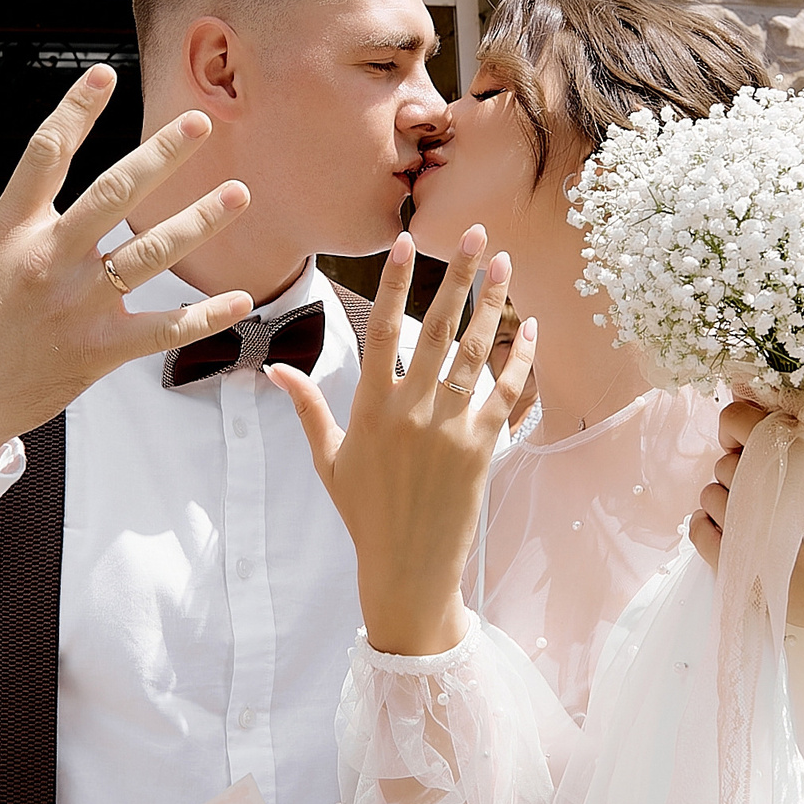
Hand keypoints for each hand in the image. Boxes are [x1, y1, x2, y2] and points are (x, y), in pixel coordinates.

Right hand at [0, 66, 256, 464]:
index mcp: (8, 232)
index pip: (46, 155)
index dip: (75, 111)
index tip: (103, 75)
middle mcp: (50, 261)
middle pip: (114, 195)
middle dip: (160, 156)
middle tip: (199, 123)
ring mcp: (80, 306)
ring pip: (150, 256)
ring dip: (198, 222)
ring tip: (239, 193)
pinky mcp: (100, 350)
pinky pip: (163, 331)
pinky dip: (204, 318)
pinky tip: (240, 298)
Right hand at [268, 228, 535, 658]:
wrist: (408, 569)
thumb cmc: (364, 515)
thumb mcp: (328, 461)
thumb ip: (308, 409)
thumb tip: (275, 370)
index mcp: (371, 408)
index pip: (383, 329)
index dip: (394, 282)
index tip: (407, 242)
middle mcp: (412, 410)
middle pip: (437, 328)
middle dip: (460, 276)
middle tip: (479, 234)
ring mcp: (451, 427)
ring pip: (476, 352)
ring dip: (494, 305)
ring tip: (507, 265)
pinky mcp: (482, 448)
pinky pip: (507, 393)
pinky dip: (521, 359)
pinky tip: (528, 328)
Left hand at [691, 398, 803, 631]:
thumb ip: (797, 429)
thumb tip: (745, 390)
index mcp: (793, 448)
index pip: (733, 419)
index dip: (736, 433)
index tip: (749, 449)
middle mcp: (765, 478)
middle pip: (723, 463)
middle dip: (740, 478)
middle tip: (769, 499)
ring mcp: (746, 520)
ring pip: (709, 495)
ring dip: (727, 506)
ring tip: (759, 522)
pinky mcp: (733, 558)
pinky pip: (698, 529)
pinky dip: (705, 528)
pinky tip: (728, 534)